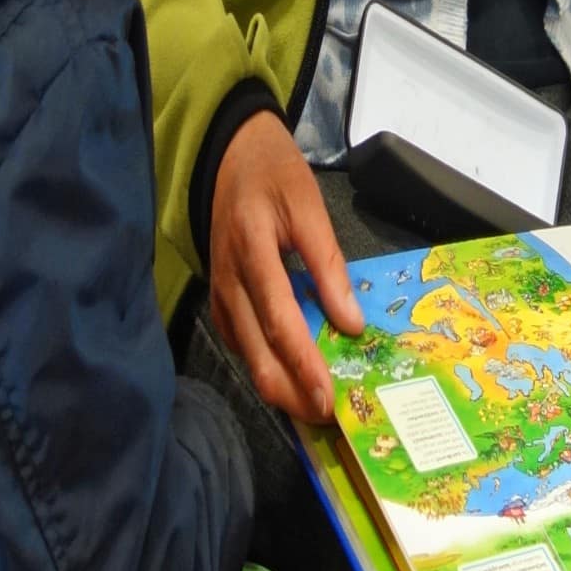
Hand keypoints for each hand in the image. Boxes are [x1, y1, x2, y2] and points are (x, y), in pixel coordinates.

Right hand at [207, 110, 361, 424]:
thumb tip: (350, 322)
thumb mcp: (309, 207)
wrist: (229, 153)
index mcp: (252, 253)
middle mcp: (229, 281)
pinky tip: (291, 378)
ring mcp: (220, 292)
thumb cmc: (274, 174)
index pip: (280, 323)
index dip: (305, 365)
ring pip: (246, 356)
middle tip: (328, 417)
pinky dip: (263, 365)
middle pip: (257, 354)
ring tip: (315, 408)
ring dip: (279, 386)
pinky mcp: (220, 297)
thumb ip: (328, 265)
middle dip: (293, 393)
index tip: (331, 397)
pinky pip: (240, 342)